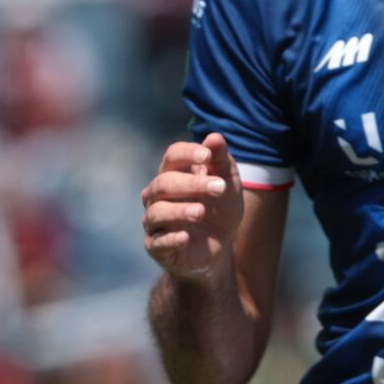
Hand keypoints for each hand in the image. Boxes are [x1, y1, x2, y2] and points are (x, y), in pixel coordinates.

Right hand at [142, 135, 242, 281]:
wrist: (220, 247)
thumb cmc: (220, 209)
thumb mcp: (228, 184)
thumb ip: (221, 161)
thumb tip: (214, 137)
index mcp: (175, 175)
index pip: (172, 156)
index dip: (187, 153)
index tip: (207, 156)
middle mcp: (158, 196)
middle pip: (164, 183)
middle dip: (191, 184)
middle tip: (219, 188)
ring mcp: (155, 222)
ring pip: (156, 211)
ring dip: (179, 210)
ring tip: (201, 212)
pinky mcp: (156, 246)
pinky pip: (157, 241)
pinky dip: (171, 238)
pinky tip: (186, 237)